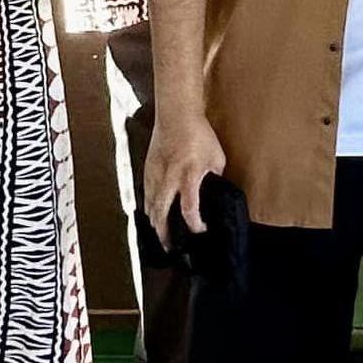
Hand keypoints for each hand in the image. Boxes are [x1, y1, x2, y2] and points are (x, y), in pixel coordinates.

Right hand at [144, 116, 225, 241]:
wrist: (175, 115)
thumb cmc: (199, 134)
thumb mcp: (216, 157)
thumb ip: (214, 177)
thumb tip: (214, 190)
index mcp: (188, 177)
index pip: (190, 209)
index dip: (195, 225)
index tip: (201, 230)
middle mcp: (169, 180)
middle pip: (161, 215)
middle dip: (165, 234)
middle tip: (171, 247)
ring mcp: (155, 175)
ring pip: (150, 207)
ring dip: (155, 223)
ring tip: (161, 235)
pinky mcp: (147, 170)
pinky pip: (146, 195)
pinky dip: (150, 207)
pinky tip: (154, 214)